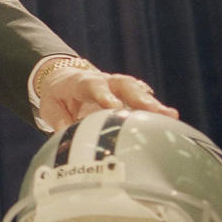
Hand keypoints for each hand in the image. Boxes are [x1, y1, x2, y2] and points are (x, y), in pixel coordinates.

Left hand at [36, 59, 178, 130]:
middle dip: (138, 98)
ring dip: (153, 104)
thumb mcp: (50, 109)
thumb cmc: (57, 97)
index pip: (93, 85)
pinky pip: (142, 101)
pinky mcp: (127, 96)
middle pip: (124, 85)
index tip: (113, 106)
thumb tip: (68, 140)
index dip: (104, 94)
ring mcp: (118, 87)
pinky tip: (170, 122)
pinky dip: (154, 111)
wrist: (63, 81)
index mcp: (82, 82)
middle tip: (153, 110)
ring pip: (137, 91)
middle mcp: (104, 81)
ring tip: (171, 116)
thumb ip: (59, 122)